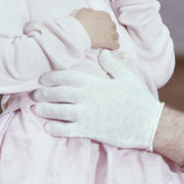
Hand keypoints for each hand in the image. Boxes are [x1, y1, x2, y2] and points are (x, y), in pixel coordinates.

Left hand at [33, 51, 162, 149]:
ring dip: (45, 110)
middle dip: (44, 93)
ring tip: (36, 109)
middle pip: (59, 93)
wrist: (148, 124)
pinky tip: (48, 127)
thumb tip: (102, 52)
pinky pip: (67, 130)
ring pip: (59, 111)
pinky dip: (56, 129)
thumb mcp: (128, 77)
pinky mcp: (90, 131)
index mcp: (95, 84)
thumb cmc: (139, 99)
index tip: (43, 78)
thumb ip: (112, 64)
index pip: (68, 76)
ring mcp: (87, 115)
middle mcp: (87, 98)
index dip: (52, 76)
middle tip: (35, 93)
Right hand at [75, 8, 118, 48]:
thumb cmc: (80, 21)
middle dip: (109, 30)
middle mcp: (110, 23)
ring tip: (106, 40)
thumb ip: (91, 11)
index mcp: (105, 15)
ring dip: (112, 38)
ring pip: (116, 36)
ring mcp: (110, 33)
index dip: (104, 23)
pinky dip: (113, 46)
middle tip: (102, 33)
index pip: (108, 18)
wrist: (78, 32)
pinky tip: (110, 47)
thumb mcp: (84, 11)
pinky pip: (116, 45)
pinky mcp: (109, 42)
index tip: (100, 26)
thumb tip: (92, 12)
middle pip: (113, 27)